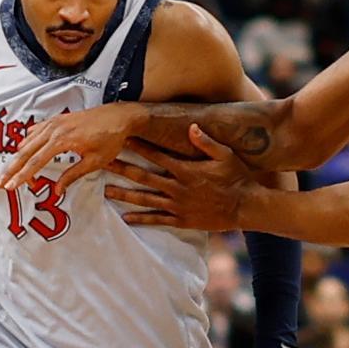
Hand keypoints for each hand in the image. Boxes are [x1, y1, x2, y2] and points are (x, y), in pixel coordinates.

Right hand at [0, 103, 139, 193]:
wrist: (120, 117)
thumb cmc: (110, 140)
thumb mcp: (94, 162)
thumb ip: (73, 175)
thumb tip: (56, 191)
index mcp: (62, 140)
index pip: (35, 162)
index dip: (21, 176)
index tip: (10, 187)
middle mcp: (54, 129)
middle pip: (25, 152)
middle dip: (11, 169)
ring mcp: (54, 122)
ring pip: (28, 141)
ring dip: (17, 157)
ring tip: (10, 172)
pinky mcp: (57, 119)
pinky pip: (35, 131)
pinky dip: (27, 142)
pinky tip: (23, 150)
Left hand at [103, 125, 252, 231]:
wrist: (245, 206)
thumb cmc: (237, 177)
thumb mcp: (225, 155)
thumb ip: (206, 142)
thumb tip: (191, 127)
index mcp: (185, 170)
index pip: (156, 156)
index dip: (138, 146)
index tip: (122, 139)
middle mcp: (177, 188)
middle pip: (143, 177)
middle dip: (122, 168)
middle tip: (103, 163)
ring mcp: (178, 206)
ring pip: (145, 200)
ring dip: (125, 195)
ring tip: (106, 191)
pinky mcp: (182, 220)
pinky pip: (157, 220)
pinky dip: (141, 219)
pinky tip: (126, 218)